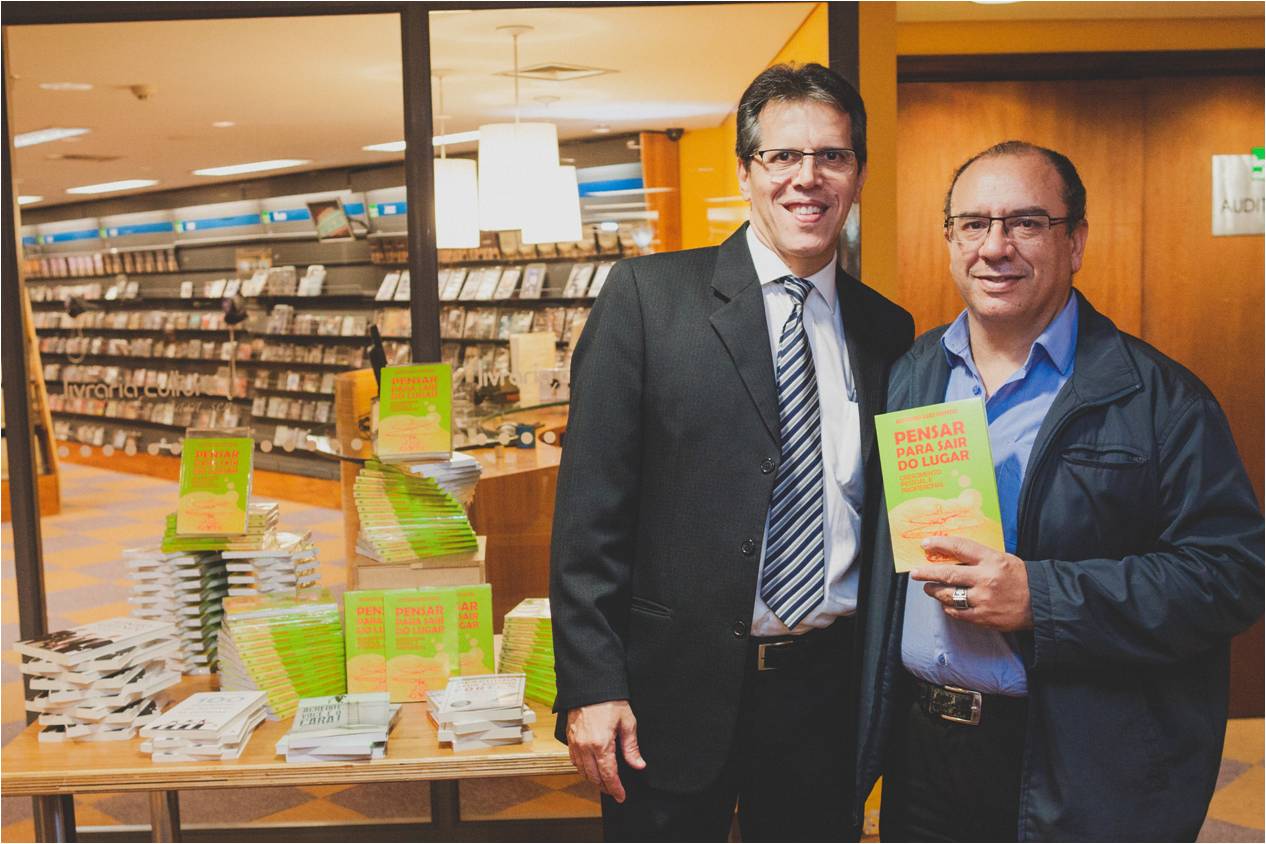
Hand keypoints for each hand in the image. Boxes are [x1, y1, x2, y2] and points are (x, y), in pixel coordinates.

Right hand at [565, 699, 645, 802]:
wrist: (590, 684)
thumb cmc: (609, 700)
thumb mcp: (627, 722)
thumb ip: (631, 747)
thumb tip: (638, 764)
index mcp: (601, 744)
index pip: (608, 775)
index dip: (616, 789)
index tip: (621, 796)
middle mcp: (585, 747)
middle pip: (594, 777)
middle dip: (605, 787)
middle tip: (614, 791)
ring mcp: (575, 743)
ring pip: (582, 771)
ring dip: (593, 779)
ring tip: (603, 782)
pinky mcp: (569, 738)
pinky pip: (573, 760)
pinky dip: (581, 769)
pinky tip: (589, 768)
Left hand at [910, 536, 1033, 631]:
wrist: (1041, 602)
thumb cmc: (1021, 578)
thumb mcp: (1002, 559)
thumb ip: (978, 558)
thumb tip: (950, 555)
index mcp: (991, 560)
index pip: (959, 547)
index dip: (939, 544)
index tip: (925, 544)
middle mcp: (986, 579)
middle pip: (947, 574)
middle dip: (926, 573)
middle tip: (915, 572)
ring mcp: (984, 600)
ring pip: (949, 595)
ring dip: (935, 591)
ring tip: (929, 588)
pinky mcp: (983, 617)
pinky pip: (957, 612)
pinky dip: (949, 607)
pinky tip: (946, 603)